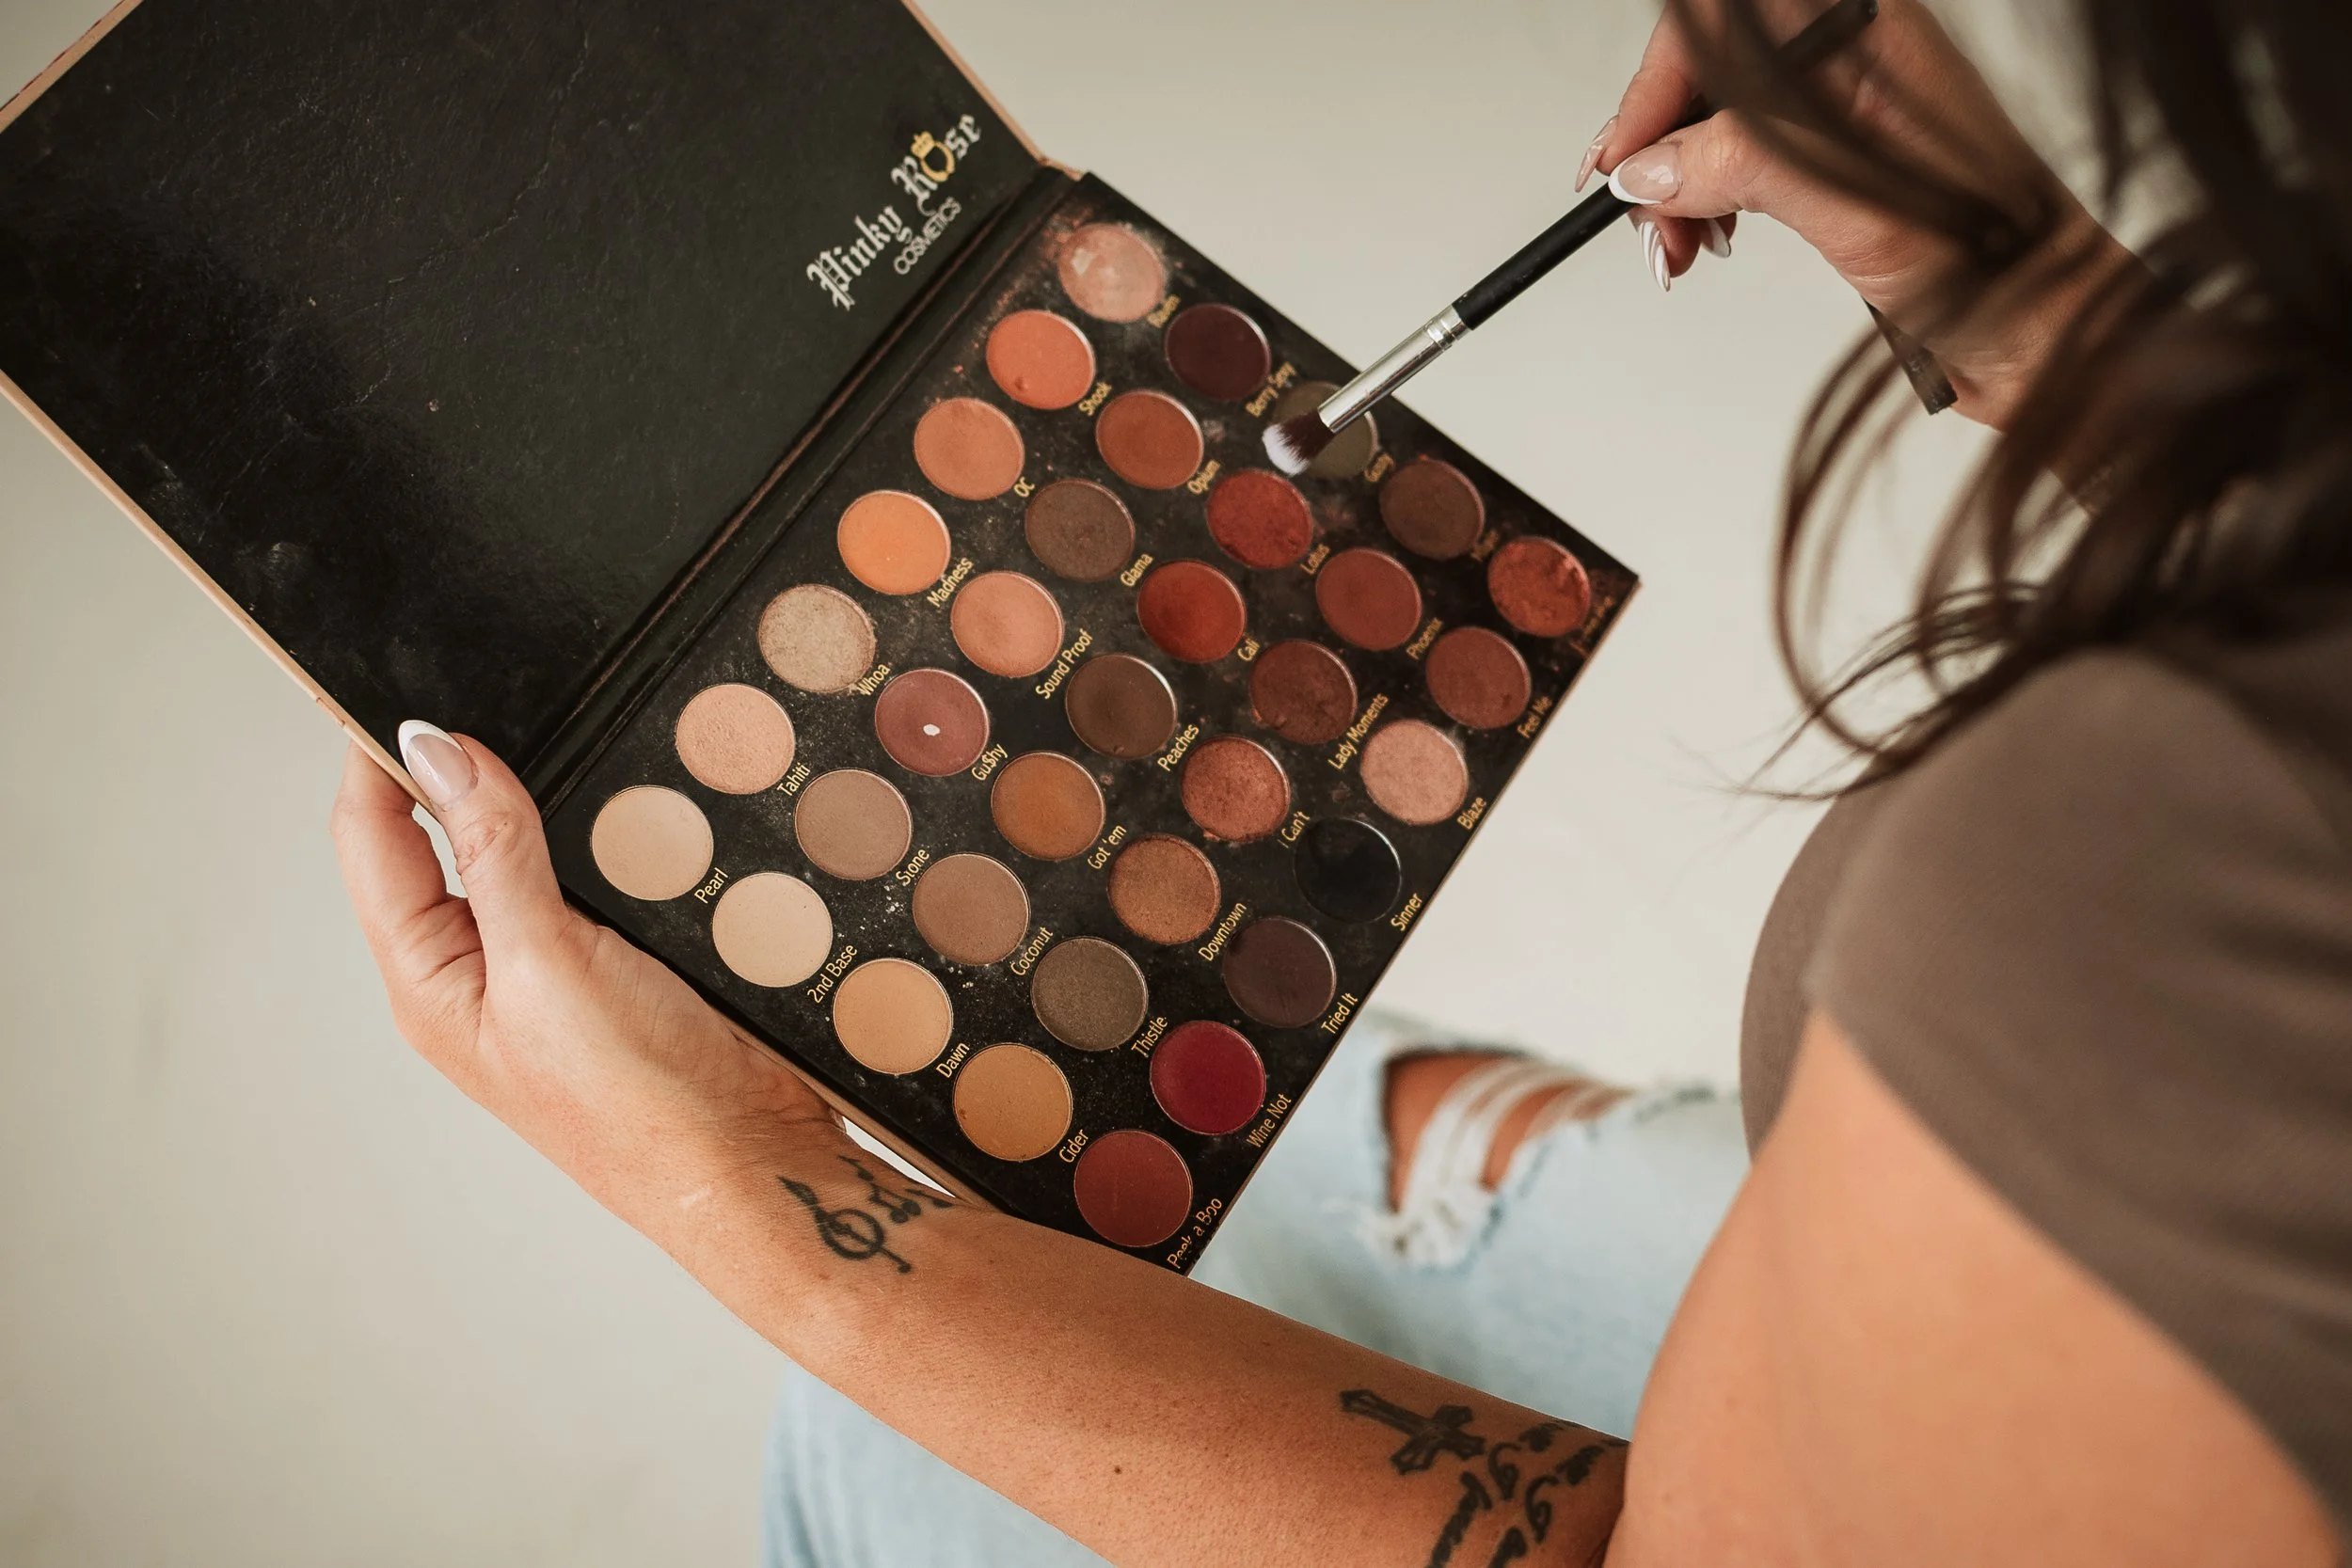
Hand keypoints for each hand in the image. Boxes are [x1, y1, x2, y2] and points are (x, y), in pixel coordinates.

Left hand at [329, 726, 836, 1254]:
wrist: (751, 1168)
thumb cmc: (641, 1106)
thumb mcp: (552, 964)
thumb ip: (494, 852)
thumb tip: (436, 750)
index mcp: (430, 981)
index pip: (373, 838)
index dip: (379, 754)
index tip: (411, 673)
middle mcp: (477, 973)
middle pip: (438, 836)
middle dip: (462, 764)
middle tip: (501, 688)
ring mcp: (549, 971)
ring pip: (522, 851)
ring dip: (542, 799)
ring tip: (567, 738)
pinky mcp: (616, 967)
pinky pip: (589, 878)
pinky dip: (604, 835)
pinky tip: (633, 810)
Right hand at [1581, 0, 2127, 426]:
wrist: (2043, 327)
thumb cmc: (1993, 260)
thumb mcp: (1848, 205)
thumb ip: (1740, 165)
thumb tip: (1648, 169)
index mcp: (1866, 32)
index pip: (1720, 22)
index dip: (1657, 87)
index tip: (1622, 162)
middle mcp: (1851, 60)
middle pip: (1710, 67)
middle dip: (1659, 143)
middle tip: (1645, 222)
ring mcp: (1842, 109)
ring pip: (1718, 118)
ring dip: (1676, 182)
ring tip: (1677, 249)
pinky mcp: (1835, 159)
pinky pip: (1742, 158)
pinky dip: (1706, 201)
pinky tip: (1707, 239)